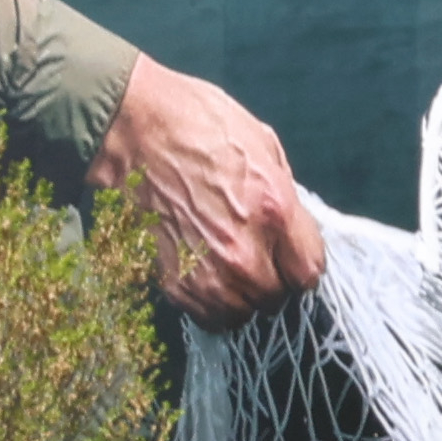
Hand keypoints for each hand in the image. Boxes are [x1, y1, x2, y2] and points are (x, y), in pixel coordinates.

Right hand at [93, 55, 328, 320]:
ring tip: (230, 268)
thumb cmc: (200, 126)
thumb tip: (295, 227)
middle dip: (273, 280)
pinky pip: (206, 314)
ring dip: (241, 295)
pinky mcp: (170, 279)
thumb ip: (286, 196)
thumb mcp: (265, 147)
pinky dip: (210, 302)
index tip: (292, 255)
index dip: (302, 264)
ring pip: (241, 312)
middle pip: (276, 297)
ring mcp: (204, 270)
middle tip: (258, 259)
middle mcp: (243, 250)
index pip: (310, 272)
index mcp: (275, 211)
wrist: (132, 128)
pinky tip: (205, 274)